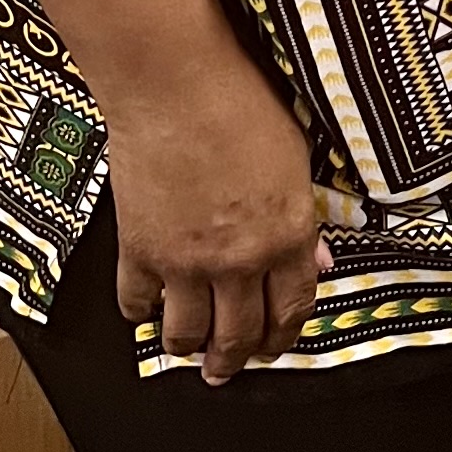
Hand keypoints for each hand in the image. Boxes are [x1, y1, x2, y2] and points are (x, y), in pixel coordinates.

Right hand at [106, 19, 326, 383]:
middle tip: (225, 370)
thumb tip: (315, 259)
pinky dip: (140, 312)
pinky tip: (145, 307)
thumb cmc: (240, 100)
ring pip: (186, 335)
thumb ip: (304, 215)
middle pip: (239, 336)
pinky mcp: (139, 251)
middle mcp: (240, 261)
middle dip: (234, 361)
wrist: (174, 81)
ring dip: (187, 350)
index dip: (283, 337)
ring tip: (186, 351)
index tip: (274, 347)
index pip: (292, 310)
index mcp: (287, 236)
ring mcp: (186, 262)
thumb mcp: (295, 155)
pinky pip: (137, 303)